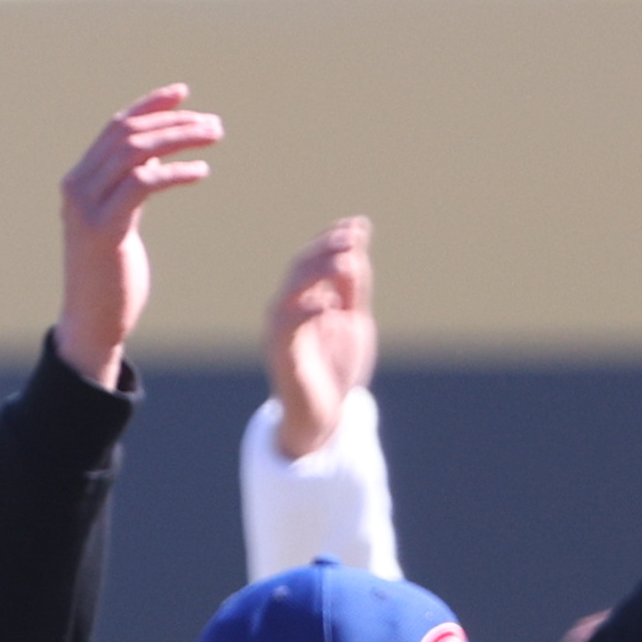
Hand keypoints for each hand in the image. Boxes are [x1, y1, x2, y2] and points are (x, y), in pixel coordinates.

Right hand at [54, 84, 222, 392]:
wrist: (92, 324)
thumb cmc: (110, 275)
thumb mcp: (120, 220)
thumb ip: (131, 185)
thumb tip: (159, 153)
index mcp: (79, 181)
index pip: (116, 127)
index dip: (150, 105)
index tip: (183, 92)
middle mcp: (77, 188)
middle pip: (129, 134)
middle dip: (175, 122)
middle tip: (215, 125)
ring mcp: (86, 208)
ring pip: (136, 152)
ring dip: (180, 138)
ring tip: (214, 138)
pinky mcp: (103, 229)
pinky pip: (143, 184)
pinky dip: (174, 172)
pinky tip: (200, 172)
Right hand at [262, 214, 375, 459]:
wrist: (325, 417)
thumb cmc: (336, 368)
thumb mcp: (354, 321)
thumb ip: (353, 290)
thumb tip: (356, 250)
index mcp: (305, 299)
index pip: (313, 259)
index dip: (333, 238)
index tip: (360, 225)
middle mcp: (287, 310)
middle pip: (301, 268)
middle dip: (327, 248)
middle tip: (353, 237)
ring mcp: (281, 332)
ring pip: (291, 291)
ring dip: (317, 272)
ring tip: (346, 261)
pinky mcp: (282, 355)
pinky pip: (287, 327)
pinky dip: (307, 312)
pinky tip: (330, 304)